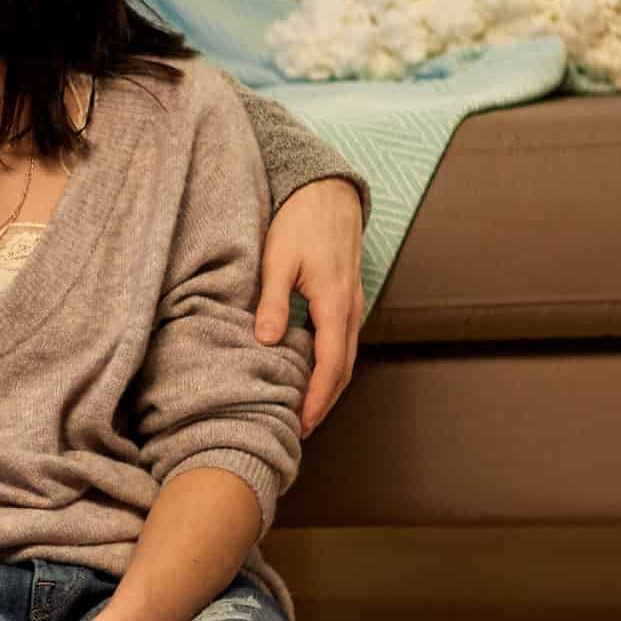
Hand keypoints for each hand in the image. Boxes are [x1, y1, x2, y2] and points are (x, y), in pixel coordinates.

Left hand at [257, 178, 366, 436]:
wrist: (326, 191)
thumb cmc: (299, 222)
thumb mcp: (278, 259)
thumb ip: (273, 301)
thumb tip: (268, 341)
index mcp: (335, 303)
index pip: (330, 364)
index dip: (317, 398)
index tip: (302, 423)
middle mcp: (350, 309)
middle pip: (344, 368)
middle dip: (325, 402)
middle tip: (301, 429)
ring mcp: (352, 304)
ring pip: (346, 356)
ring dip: (329, 386)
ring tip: (304, 410)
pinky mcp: (346, 298)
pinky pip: (342, 341)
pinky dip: (330, 365)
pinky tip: (309, 373)